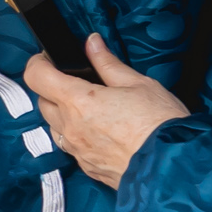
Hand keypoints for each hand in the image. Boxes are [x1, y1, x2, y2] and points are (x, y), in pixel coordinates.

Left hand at [23, 36, 188, 189]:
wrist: (174, 168)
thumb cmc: (160, 124)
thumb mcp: (138, 83)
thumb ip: (107, 63)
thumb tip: (92, 44)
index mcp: (79, 101)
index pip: (36, 77)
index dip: (38, 63)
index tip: (49, 58)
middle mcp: (71, 128)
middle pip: (43, 102)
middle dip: (52, 87)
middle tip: (76, 80)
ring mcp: (77, 151)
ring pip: (54, 126)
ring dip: (63, 113)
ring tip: (91, 106)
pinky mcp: (87, 167)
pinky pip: (70, 147)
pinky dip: (76, 134)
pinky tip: (99, 129)